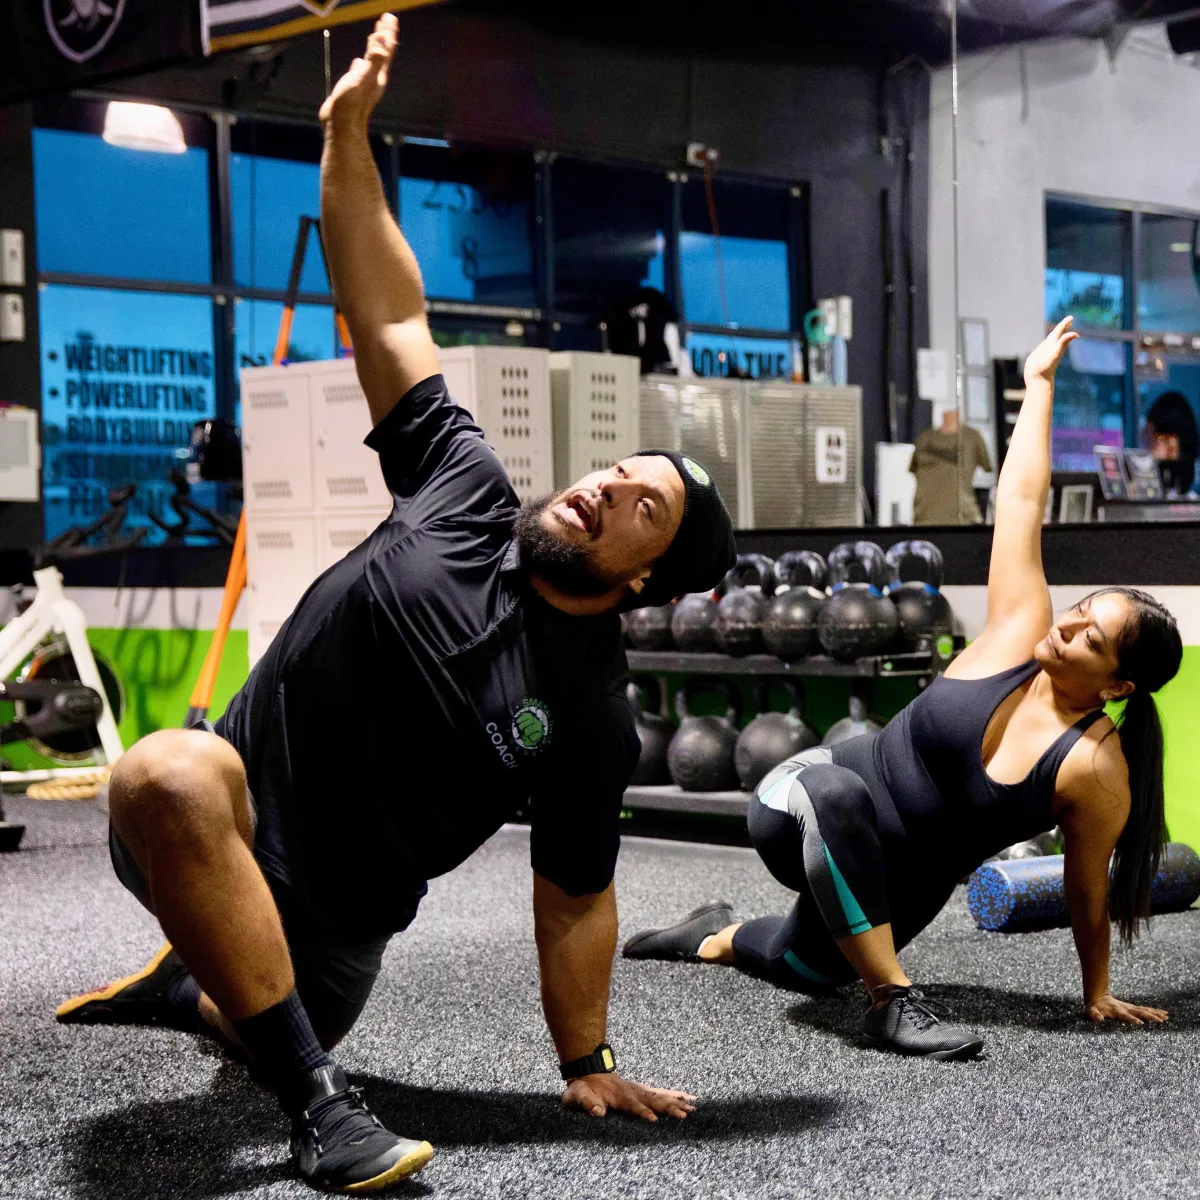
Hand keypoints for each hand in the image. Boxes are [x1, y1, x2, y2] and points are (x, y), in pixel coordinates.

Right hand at [319, 13, 396, 128]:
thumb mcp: (364, 78)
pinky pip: (360, 70)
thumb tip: (382, 39)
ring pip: (371, 60)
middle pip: (382, 52)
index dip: (388, 32)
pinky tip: (357, 62)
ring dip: (373, 46)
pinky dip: (361, 62)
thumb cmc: (351, 103)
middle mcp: (374, 77)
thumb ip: (373, 59)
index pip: (386, 48)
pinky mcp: (353, 88)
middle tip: (387, 19)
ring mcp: (364, 82)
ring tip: (375, 36)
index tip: (390, 16)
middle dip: (385, 35)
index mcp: (378, 74)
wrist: (340, 125)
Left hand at [561, 1073, 696, 1121]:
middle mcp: (631, 1091)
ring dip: (675, 1102)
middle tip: (683, 1115)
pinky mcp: (641, 1091)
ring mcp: (638, 1090)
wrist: (586, 1070)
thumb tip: (598, 1112)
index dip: (641, 1112)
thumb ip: (587, 1103)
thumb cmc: (581, 1088)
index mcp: (617, 1095)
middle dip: (667, 1107)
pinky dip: (675, 1095)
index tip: (653, 1119)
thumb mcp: (577, 1095)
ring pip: (659, 1096)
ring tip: (693, 1108)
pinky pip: (660, 1093)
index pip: (632, 1105)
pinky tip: (688, 1098)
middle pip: (652, 1099)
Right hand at [1023, 315, 1078, 384]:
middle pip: (1057, 335)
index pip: (1060, 331)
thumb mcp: (1055, 353)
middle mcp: (1050, 347)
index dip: (1064, 324)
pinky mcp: (1038, 356)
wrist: (1038, 379)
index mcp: (1054, 344)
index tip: (1071, 317)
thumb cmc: (1046, 367)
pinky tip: (1046, 344)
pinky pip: (1042, 347)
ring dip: (1055, 335)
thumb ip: (1063, 342)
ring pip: (1050, 341)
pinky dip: (1045, 343)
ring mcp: (1044, 352)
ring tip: (1058, 330)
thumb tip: (1076, 334)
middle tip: (1069, 320)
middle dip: (1062, 327)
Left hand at [1087, 993, 1167, 1025]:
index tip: (1140, 1024)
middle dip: (1149, 1016)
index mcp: (1116, 1011)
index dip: (1132, 1019)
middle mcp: (1125, 1008)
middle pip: (1139, 1012)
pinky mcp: (1133, 1008)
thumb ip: (1094, 1015)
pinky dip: (1155, 1011)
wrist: (1098, 997)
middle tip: (1160, 1021)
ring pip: (1144, 1010)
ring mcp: (1130, 1007)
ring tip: (1166, 1017)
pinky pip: (1145, 1009)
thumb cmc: (1095, 1007)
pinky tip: (1164, 1014)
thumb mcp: (1091, 1011)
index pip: (1125, 1016)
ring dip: (1155, 1014)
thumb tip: (1098, 1019)